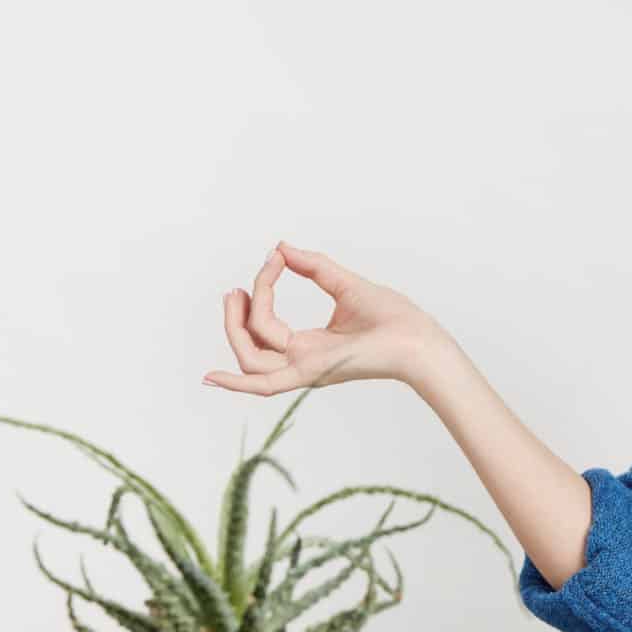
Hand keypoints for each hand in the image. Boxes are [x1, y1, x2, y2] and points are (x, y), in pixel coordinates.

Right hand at [203, 241, 446, 395]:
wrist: (420, 338)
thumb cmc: (394, 318)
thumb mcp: (346, 284)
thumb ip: (314, 266)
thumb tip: (281, 247)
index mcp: (308, 344)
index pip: (266, 323)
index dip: (262, 289)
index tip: (274, 258)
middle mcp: (301, 360)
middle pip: (250, 343)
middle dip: (237, 315)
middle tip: (238, 288)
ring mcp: (305, 369)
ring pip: (251, 357)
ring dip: (236, 327)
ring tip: (237, 295)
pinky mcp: (313, 372)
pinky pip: (265, 385)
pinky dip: (236, 385)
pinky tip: (210, 376)